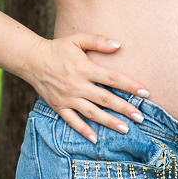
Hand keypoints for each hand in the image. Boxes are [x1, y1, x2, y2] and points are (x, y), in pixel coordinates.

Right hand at [20, 33, 149, 142]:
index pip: (112, 78)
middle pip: (105, 99)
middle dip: (124, 109)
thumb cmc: (58, 48)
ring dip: (109, 122)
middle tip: (140, 118)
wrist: (32, 59)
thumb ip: (99, 41)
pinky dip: (83, 130)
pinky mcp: (58, 106)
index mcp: (85, 68)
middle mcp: (77, 85)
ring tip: (125, 129)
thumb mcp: (78, 38)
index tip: (145, 93)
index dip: (130, 85)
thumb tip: (119, 45)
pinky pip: (72, 121)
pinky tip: (95, 139)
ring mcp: (68, 97)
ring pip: (92, 112)